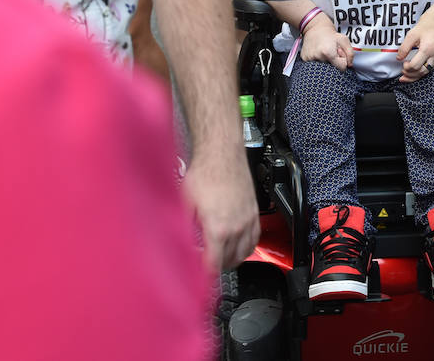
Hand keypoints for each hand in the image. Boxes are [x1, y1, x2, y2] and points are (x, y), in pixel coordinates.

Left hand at [183, 148, 260, 270]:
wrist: (222, 154)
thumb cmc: (205, 173)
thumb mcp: (185, 204)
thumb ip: (183, 228)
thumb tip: (177, 243)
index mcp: (218, 229)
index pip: (214, 264)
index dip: (205, 275)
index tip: (198, 278)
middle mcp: (236, 228)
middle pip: (230, 262)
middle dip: (217, 268)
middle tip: (205, 266)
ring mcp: (248, 220)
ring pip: (245, 253)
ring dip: (233, 260)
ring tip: (221, 259)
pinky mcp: (254, 212)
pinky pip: (256, 239)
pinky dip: (248, 248)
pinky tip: (239, 246)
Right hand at [301, 19, 353, 69]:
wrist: (315, 27)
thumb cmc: (330, 34)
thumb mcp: (344, 40)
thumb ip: (350, 53)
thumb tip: (349, 65)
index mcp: (328, 52)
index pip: (341, 67)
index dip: (342, 61)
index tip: (339, 54)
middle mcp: (318, 57)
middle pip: (332, 68)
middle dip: (334, 62)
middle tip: (331, 52)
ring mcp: (309, 59)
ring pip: (323, 68)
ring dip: (326, 62)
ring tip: (324, 52)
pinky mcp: (304, 59)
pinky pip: (314, 65)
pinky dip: (318, 61)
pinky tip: (318, 52)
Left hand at [397, 17, 433, 81]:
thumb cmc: (425, 26)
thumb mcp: (411, 35)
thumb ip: (404, 48)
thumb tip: (399, 58)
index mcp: (428, 48)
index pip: (416, 65)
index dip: (407, 68)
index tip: (403, 63)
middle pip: (422, 71)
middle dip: (410, 74)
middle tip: (402, 72)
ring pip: (427, 72)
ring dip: (416, 75)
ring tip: (406, 76)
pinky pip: (431, 68)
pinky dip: (422, 71)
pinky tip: (415, 72)